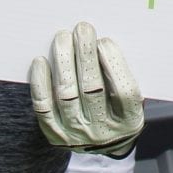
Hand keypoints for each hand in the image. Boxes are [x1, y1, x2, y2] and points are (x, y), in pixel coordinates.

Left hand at [29, 22, 143, 157]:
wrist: (101, 144)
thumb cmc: (117, 107)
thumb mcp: (131, 97)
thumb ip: (121, 74)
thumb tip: (102, 41)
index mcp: (129, 121)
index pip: (124, 93)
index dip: (114, 64)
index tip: (105, 41)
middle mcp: (103, 131)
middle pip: (92, 90)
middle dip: (86, 55)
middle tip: (82, 29)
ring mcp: (77, 135)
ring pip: (66, 96)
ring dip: (63, 63)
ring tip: (62, 38)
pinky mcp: (55, 135)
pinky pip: (43, 108)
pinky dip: (41, 83)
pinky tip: (40, 61)